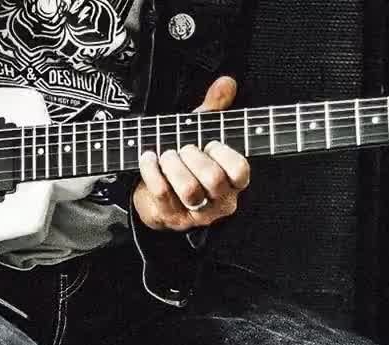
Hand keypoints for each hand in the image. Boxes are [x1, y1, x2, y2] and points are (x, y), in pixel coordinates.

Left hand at [134, 76, 249, 232]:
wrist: (155, 198)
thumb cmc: (184, 164)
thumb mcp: (199, 134)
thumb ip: (214, 109)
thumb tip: (226, 82)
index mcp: (233, 183)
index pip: (240, 170)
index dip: (223, 153)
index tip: (209, 143)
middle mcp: (219, 202)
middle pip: (213, 179)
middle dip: (193, 157)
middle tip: (182, 148)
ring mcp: (196, 214)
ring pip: (189, 189)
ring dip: (173, 165)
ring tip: (166, 154)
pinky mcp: (170, 218)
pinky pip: (161, 192)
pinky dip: (151, 170)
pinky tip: (148, 158)